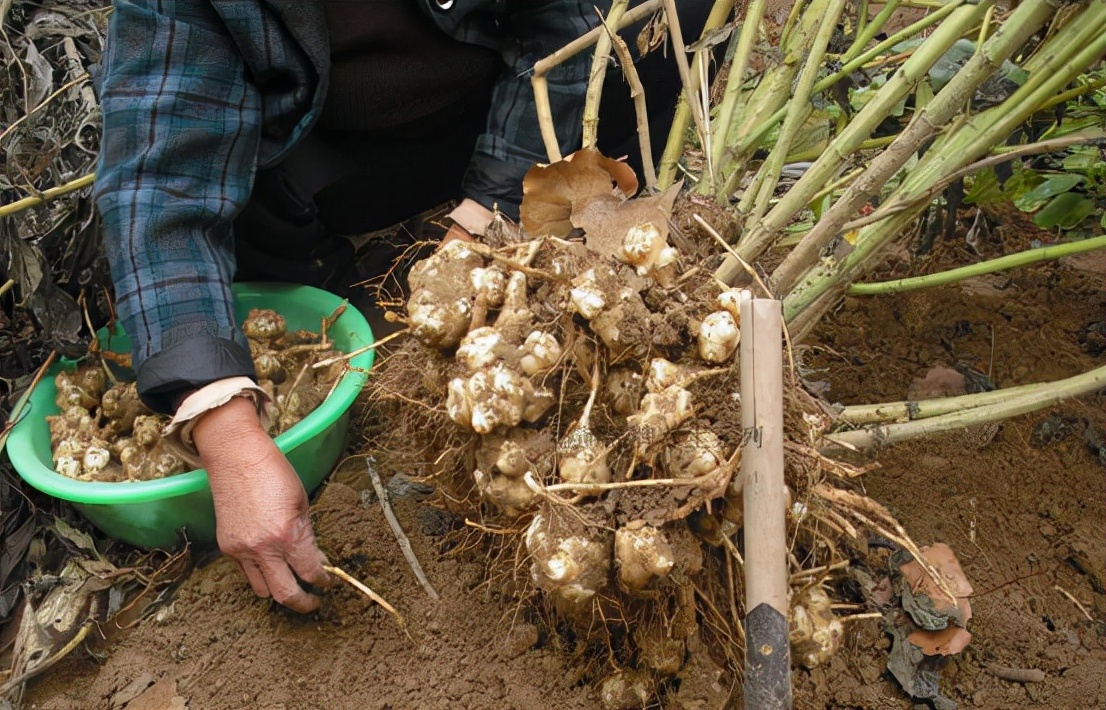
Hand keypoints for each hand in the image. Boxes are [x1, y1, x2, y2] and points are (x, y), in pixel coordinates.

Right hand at [192, 397, 331, 611]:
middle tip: (314, 602)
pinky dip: (259, 573)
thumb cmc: (274, 472)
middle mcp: (262, 548)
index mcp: (287, 535)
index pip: (310, 572)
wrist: (236, 457)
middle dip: (304, 603)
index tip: (328, 583)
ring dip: (278, 589)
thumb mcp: (302, 502)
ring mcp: (241, 550)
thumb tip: (315, 558)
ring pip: (262, 589)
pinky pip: (245, 573)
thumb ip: (307, 534)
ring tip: (291, 582)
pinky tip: (270, 563)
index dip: (323, 581)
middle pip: (285, 594)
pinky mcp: (226, 547)